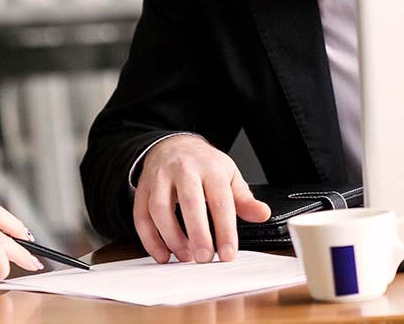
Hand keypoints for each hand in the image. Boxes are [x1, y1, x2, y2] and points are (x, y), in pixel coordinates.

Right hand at [133, 134, 269, 264]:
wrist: (173, 145)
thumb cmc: (204, 165)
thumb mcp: (229, 175)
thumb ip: (244, 199)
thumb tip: (262, 214)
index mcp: (210, 167)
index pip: (220, 199)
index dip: (225, 229)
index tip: (228, 253)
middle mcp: (184, 169)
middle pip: (189, 201)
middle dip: (197, 233)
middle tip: (204, 258)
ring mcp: (160, 177)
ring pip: (160, 208)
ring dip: (171, 237)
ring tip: (185, 256)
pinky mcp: (143, 188)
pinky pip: (141, 214)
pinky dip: (149, 238)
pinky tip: (162, 254)